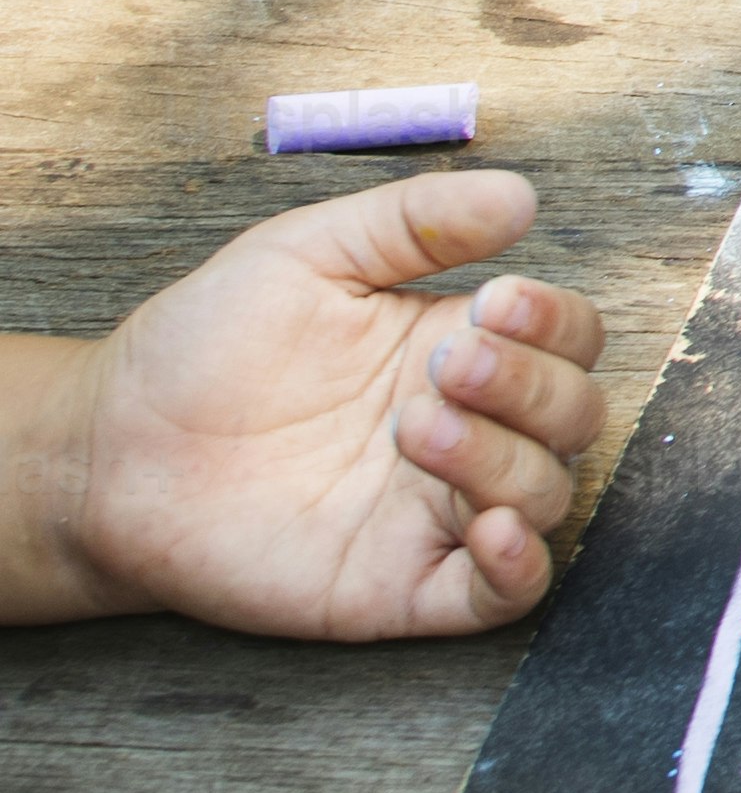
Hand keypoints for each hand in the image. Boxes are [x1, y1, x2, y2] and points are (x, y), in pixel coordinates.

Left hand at [11, 172, 607, 639]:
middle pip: (576, 415)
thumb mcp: (307, 253)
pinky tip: (491, 531)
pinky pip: (505, 595)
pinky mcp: (403, 586)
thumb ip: (414, 222)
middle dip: (527, 385)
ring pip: (545, 496)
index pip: (569, 339)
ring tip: (417, 429)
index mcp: (460, 350)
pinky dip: (519, 568)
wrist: (112, 448)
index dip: (555, 323)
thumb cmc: (205, 347)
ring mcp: (439, 511)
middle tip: (441, 366)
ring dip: (505, 459)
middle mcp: (470, 431)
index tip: (497, 302)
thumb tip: (521, 197)